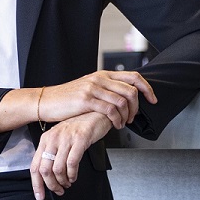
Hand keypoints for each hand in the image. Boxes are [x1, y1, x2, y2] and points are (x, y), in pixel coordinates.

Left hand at [31, 112, 112, 199]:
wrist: (95, 113)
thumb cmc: (79, 128)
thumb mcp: (61, 139)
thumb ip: (53, 153)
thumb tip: (48, 175)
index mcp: (45, 140)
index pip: (35, 166)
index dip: (36, 184)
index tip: (40, 196)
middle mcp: (53, 139)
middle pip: (44, 170)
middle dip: (51, 185)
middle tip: (59, 190)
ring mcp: (66, 139)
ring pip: (57, 168)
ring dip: (63, 181)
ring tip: (68, 183)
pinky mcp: (79, 139)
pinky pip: (72, 163)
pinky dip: (72, 174)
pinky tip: (74, 176)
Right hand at [40, 71, 155, 129]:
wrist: (46, 101)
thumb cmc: (67, 98)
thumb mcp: (88, 88)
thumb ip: (105, 89)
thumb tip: (124, 97)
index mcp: (103, 75)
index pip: (133, 77)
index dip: (147, 89)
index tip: (152, 100)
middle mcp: (100, 79)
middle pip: (131, 90)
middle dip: (137, 107)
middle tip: (133, 118)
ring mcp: (93, 88)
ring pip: (123, 101)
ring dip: (127, 116)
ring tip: (122, 123)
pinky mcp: (86, 100)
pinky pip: (110, 110)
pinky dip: (117, 120)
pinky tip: (115, 125)